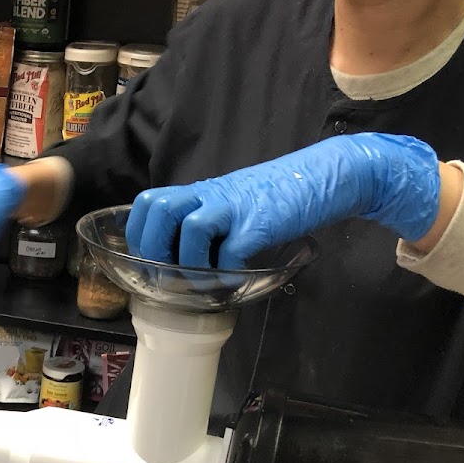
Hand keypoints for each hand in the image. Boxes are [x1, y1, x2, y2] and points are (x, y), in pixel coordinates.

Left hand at [126, 133, 441, 268]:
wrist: (323, 178)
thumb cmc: (273, 198)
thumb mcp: (229, 204)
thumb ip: (204, 224)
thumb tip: (176, 262)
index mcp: (199, 192)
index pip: (150, 202)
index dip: (140, 233)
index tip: (145, 260)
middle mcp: (210, 195)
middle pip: (160, 209)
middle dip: (153, 247)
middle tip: (164, 276)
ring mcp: (235, 207)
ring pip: (191, 228)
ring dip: (189, 264)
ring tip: (198, 284)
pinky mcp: (260, 223)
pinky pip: (231, 251)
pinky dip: (225, 272)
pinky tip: (230, 283)